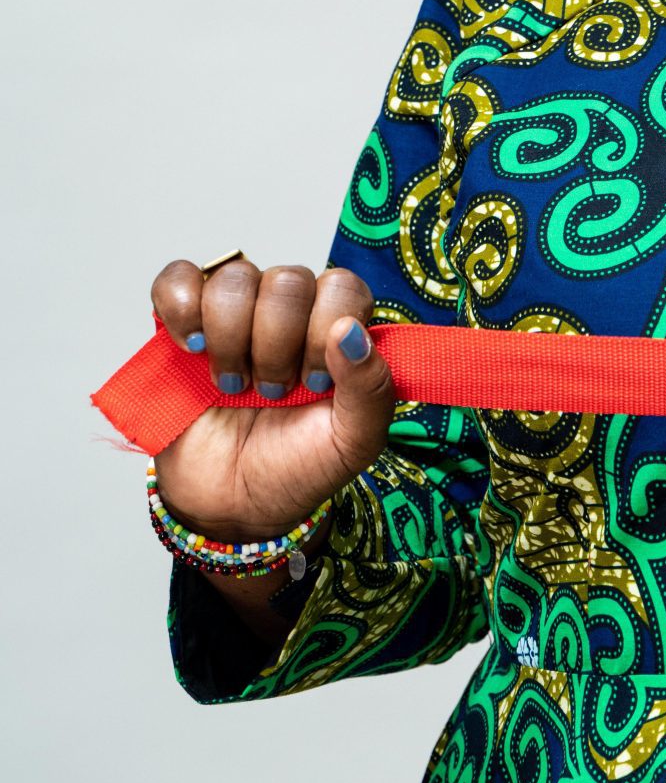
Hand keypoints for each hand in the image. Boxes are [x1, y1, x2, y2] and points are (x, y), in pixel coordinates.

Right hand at [149, 258, 395, 543]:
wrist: (230, 504)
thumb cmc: (295, 466)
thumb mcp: (352, 442)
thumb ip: (371, 389)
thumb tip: (352, 331)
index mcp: (336, 328)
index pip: (341, 287)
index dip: (326, 331)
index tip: (315, 384)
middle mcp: (289, 311)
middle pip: (288, 281)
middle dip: (277, 345)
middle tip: (272, 391)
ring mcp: (235, 312)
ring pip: (235, 278)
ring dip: (232, 337)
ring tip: (233, 384)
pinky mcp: (184, 320)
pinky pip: (177, 278)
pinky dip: (182, 307)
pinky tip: (193, 349)